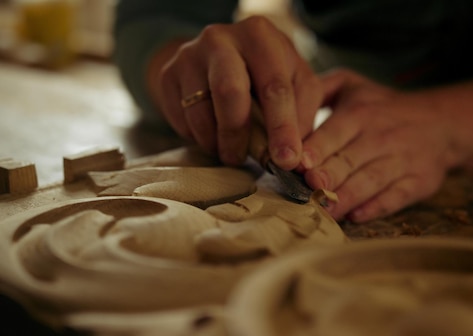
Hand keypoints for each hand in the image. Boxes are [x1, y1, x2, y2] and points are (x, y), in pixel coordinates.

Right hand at [156, 16, 321, 169]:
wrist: (220, 58)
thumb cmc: (268, 74)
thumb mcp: (296, 83)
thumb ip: (302, 117)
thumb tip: (298, 160)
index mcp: (260, 35)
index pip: (274, 86)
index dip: (282, 127)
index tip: (286, 160)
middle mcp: (221, 38)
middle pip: (229, 91)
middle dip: (240, 134)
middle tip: (246, 160)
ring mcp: (189, 55)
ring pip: (200, 111)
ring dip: (219, 142)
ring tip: (233, 151)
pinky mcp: (168, 75)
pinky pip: (182, 119)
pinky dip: (201, 138)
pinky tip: (214, 136)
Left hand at [301, 69, 459, 221]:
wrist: (441, 122)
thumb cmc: (381, 106)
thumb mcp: (351, 85)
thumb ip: (317, 90)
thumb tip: (281, 107)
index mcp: (360, 112)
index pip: (334, 132)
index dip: (316, 149)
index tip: (297, 163)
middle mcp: (381, 136)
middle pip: (350, 159)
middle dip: (329, 175)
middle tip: (308, 188)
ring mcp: (402, 160)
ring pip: (371, 181)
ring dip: (347, 197)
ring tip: (325, 211)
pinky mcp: (418, 182)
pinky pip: (396, 197)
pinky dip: (377, 207)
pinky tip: (357, 216)